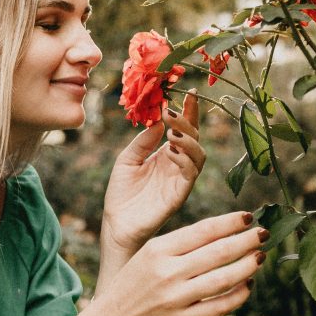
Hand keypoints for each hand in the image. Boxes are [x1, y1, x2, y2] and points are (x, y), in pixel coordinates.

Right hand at [93, 212, 264, 315]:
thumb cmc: (134, 281)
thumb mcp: (149, 254)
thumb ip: (180, 245)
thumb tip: (223, 233)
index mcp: (158, 249)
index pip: (203, 231)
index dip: (230, 222)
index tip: (249, 217)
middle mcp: (167, 272)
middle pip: (218, 252)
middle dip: (246, 241)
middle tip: (265, 234)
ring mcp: (176, 298)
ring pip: (224, 279)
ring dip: (247, 266)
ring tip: (260, 257)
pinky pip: (219, 306)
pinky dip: (238, 295)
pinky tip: (248, 285)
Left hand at [102, 90, 205, 256]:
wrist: (116, 223)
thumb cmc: (122, 192)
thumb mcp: (128, 158)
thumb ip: (144, 140)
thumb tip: (159, 119)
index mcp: (166, 154)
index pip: (184, 128)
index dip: (189, 111)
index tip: (189, 92)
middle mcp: (178, 165)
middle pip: (194, 138)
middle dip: (187, 122)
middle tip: (171, 111)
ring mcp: (181, 180)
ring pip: (199, 155)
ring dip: (188, 140)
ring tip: (172, 131)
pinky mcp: (179, 195)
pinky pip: (190, 174)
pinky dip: (185, 160)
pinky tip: (172, 151)